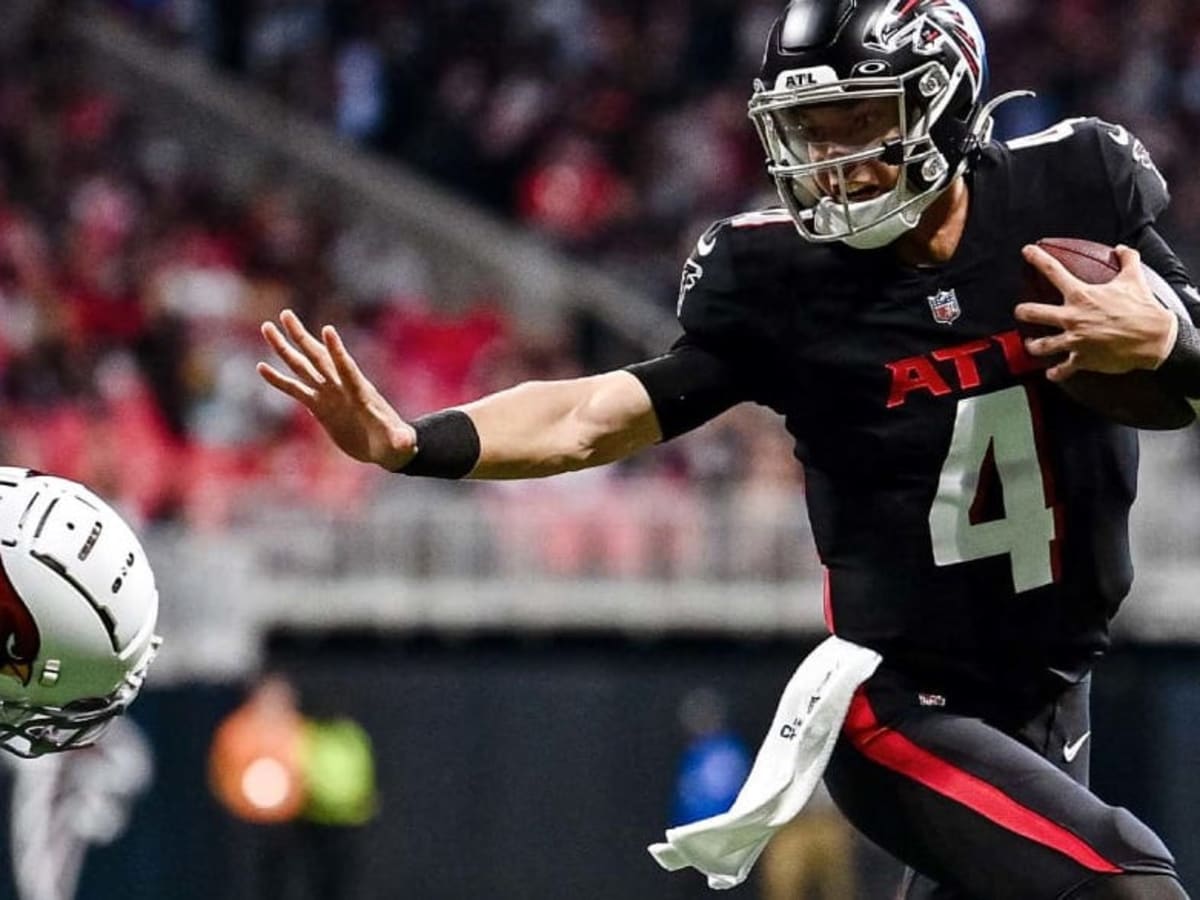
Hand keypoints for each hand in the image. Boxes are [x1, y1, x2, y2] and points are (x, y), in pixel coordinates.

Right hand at [257, 309, 417, 470]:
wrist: (386, 447)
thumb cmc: (397, 445)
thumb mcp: (400, 444)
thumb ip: (401, 441)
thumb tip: (407, 444)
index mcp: (361, 393)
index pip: (348, 369)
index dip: (338, 352)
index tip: (328, 331)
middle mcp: (342, 387)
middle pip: (319, 357)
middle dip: (302, 337)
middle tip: (286, 314)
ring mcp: (329, 394)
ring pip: (303, 366)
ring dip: (285, 348)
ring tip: (267, 327)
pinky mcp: (319, 406)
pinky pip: (295, 390)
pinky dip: (279, 380)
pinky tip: (261, 367)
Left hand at [1015, 244, 1178, 382]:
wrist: (1154, 338)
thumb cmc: (1143, 308)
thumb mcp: (1134, 279)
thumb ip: (1127, 260)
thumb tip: (1121, 249)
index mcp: (1081, 296)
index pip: (1053, 271)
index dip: (1037, 258)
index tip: (1027, 251)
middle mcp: (1072, 318)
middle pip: (1033, 313)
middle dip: (1022, 312)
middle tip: (1020, 312)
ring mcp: (1074, 340)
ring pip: (1041, 346)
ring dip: (1033, 346)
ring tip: (1030, 345)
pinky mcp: (1082, 359)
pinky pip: (1062, 370)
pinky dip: (1055, 373)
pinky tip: (1051, 373)